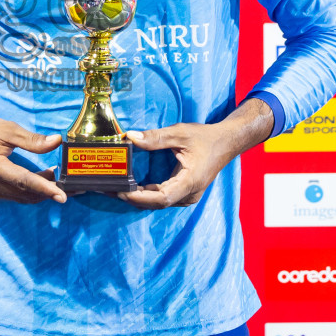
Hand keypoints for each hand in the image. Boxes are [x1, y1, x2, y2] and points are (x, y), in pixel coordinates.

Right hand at [0, 106, 65, 203]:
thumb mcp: (7, 129)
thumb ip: (32, 140)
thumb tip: (57, 141)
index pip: (24, 181)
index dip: (45, 188)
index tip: (62, 196)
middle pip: (25, 193)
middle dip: (49, 190)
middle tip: (68, 182)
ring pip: (21, 197)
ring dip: (41, 191)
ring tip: (56, 176)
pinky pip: (14, 196)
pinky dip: (29, 190)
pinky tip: (40, 178)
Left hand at [118, 123, 240, 209]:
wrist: (227, 143)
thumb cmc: (206, 138)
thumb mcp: (180, 133)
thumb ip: (155, 137)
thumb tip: (130, 137)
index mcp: (190, 182)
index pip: (161, 197)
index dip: (139, 197)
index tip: (120, 191)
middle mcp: (189, 194)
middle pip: (156, 203)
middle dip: (131, 198)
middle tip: (108, 189)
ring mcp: (187, 196)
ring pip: (158, 202)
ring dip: (137, 197)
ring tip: (114, 189)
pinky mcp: (184, 193)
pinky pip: (162, 197)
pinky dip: (146, 194)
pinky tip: (130, 187)